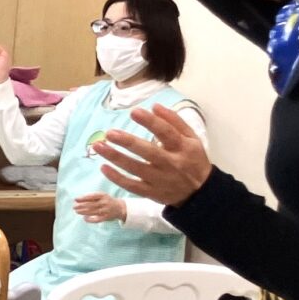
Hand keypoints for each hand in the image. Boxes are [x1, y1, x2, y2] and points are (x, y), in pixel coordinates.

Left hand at [72, 192, 126, 223]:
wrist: (120, 208)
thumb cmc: (106, 200)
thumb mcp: (101, 196)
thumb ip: (91, 197)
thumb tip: (77, 200)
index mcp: (103, 195)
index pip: (91, 196)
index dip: (83, 198)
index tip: (75, 199)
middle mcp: (105, 202)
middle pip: (91, 205)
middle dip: (81, 206)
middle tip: (74, 207)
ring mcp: (106, 210)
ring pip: (92, 212)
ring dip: (83, 212)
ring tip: (76, 211)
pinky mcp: (106, 217)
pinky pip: (96, 220)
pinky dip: (89, 219)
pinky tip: (84, 218)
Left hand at [99, 104, 213, 206]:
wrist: (200, 193)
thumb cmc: (192, 160)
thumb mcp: (192, 139)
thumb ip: (175, 121)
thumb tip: (155, 106)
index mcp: (183, 148)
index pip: (166, 133)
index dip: (151, 122)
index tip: (134, 112)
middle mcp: (171, 164)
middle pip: (148, 152)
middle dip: (128, 142)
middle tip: (110, 133)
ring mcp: (160, 180)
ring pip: (135, 169)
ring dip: (115, 157)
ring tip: (98, 146)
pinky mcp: (151, 192)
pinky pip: (131, 185)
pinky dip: (116, 178)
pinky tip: (103, 167)